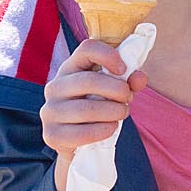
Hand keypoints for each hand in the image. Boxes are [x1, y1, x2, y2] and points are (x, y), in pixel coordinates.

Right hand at [42, 38, 147, 156]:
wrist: (76, 142)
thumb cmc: (97, 107)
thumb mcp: (113, 91)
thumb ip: (128, 82)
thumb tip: (140, 78)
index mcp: (70, 68)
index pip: (87, 49)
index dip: (108, 55)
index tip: (124, 69)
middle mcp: (55, 86)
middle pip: (88, 80)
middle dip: (117, 90)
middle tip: (128, 98)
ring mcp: (50, 111)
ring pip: (86, 109)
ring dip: (113, 112)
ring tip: (122, 113)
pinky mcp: (52, 134)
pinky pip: (82, 133)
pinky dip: (103, 130)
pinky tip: (111, 128)